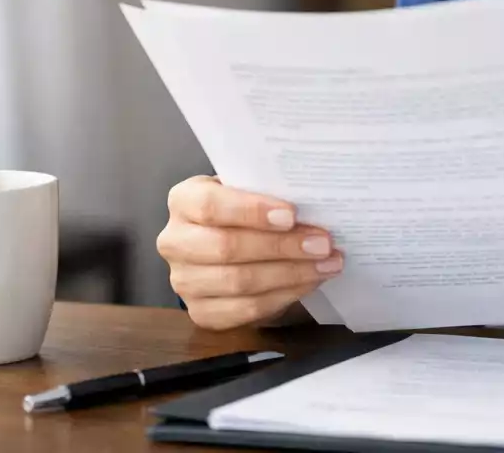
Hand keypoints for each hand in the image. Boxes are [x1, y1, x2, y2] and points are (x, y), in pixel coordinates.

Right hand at [158, 175, 342, 330]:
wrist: (229, 242)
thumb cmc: (244, 210)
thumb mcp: (250, 190)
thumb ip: (269, 192)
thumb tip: (314, 205)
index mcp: (184, 201)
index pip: (210, 206)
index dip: (251, 211)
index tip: (292, 215)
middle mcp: (175, 241)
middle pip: (226, 248)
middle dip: (281, 247)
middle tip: (323, 243)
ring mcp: (184, 281)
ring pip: (239, 282)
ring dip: (291, 274)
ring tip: (327, 263)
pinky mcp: (201, 312)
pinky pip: (246, 309)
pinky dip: (284, 296)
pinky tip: (310, 282)